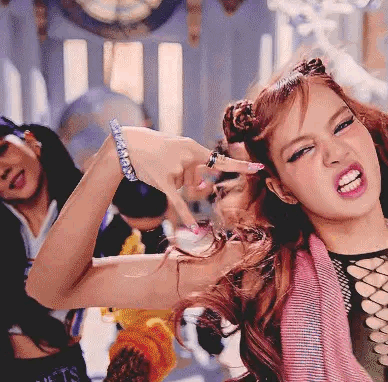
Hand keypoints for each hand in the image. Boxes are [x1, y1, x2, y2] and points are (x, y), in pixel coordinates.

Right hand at [120, 127, 262, 230]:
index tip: (259, 168)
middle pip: (200, 182)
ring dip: (177, 184)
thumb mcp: (181, 149)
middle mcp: (188, 158)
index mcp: (195, 148)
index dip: (241, 166)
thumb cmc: (159, 147)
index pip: (222, 160)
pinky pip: (179, 203)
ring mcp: (177, 171)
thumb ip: (196, 168)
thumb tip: (204, 186)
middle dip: (190, 181)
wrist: (129, 145)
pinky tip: (195, 230)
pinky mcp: (165, 183)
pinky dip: (187, 216)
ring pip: (187, 189)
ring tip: (161, 168)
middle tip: (171, 166)